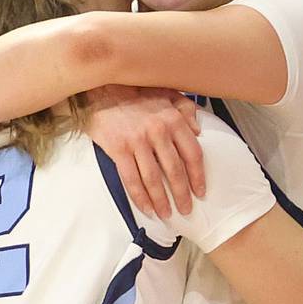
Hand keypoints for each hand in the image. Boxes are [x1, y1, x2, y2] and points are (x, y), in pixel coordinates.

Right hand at [84, 85, 204, 217]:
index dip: (198, 176)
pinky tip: (146, 208)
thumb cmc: (134, 93)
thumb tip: (199, 131)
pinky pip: (131, 179)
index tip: (200, 191)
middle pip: (175, 170)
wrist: (101, 89)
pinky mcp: (118, 149)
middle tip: (186, 210)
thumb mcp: (165, 93)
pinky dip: (140, 197)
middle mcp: (158, 130)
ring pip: (154, 179)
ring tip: (167, 213)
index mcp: (172, 118)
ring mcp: (137, 141)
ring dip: (161, 200)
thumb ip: (185, 109)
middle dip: (182, 194)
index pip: (192, 153)